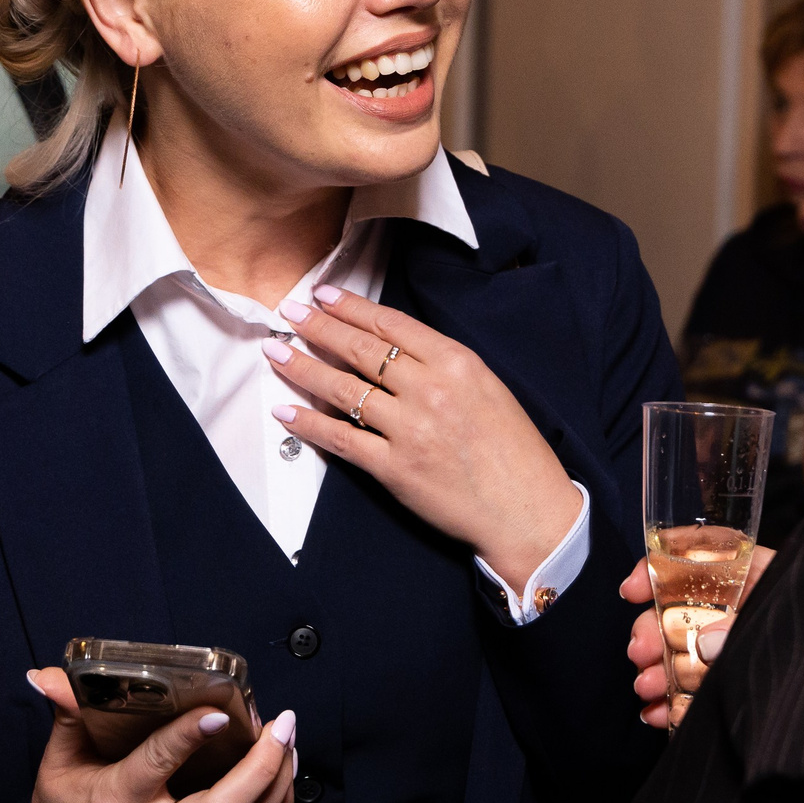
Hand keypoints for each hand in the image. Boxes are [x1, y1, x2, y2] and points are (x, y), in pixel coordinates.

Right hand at [26, 668, 297, 802]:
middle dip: (262, 767)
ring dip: (278, 786)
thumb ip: (66, 716)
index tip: (219, 711)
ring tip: (289, 743)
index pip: (157, 765)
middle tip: (282, 726)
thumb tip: (49, 675)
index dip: (189, 737)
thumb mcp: (56, 763)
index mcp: (116, 800)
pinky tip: (283, 776)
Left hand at [264, 286, 581, 595]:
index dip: (350, 306)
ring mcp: (410, 429)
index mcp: (457, 362)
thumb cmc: (513, 450)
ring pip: (343, 389)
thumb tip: (396, 346)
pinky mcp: (395, 468)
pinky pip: (341, 439)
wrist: (527, 508)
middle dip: (318, 327)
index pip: (390, 323)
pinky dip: (309, 424)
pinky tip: (285, 410)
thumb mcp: (488, 387)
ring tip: (276, 351)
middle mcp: (430, 389)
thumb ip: (444, 364)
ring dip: (303, 366)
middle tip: (287, 311)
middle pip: (361, 349)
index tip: (322, 294)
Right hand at [622, 551, 773, 729]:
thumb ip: (747, 635)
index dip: (661, 564)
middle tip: (639, 654)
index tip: (633, 590)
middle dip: (653, 630)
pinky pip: (694, 686)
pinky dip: (671, 702)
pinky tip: (656, 716)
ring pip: (682, 650)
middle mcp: (743, 607)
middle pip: (682, 606)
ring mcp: (734, 646)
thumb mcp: (787, 632)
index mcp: (762, 577)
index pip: (705, 552)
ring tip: (647, 690)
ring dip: (657, 669)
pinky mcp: (734, 684)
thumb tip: (705, 642)